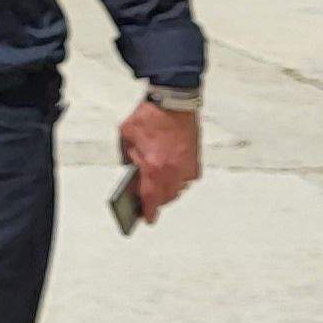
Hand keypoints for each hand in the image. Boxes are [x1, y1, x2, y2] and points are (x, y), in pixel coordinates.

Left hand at [119, 99, 200, 221]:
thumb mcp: (126, 138)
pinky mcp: (195, 161)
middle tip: (146, 202)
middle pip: (165, 197)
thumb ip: (128, 160)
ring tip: (155, 190)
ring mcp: (187, 167)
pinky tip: (167, 176)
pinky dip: (177, 180)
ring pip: (177, 189)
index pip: (151, 199)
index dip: (149, 212)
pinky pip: (186, 179)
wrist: (174, 102)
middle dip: (156, 201)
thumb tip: (131, 175)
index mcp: (154, 168)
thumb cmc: (148, 117)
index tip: (147, 221)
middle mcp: (173, 172)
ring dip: (167, 191)